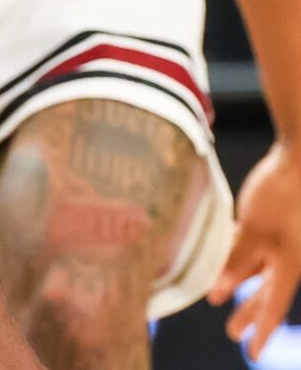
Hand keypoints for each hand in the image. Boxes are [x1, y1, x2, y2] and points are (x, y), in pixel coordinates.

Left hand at [210, 140, 300, 358]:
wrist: (300, 158)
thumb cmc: (280, 194)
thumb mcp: (253, 230)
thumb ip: (236, 261)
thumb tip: (216, 294)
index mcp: (289, 264)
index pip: (273, 306)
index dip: (261, 329)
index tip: (251, 351)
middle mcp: (288, 257)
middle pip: (267, 291)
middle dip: (250, 311)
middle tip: (233, 332)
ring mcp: (282, 240)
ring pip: (260, 269)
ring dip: (242, 283)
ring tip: (223, 299)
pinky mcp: (274, 222)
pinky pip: (257, 248)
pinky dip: (242, 256)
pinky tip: (225, 256)